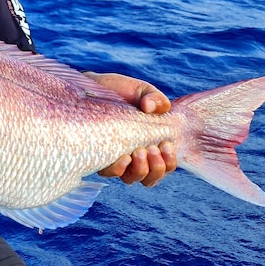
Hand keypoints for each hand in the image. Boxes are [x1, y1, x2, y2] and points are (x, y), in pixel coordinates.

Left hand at [82, 71, 177, 186]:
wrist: (95, 86)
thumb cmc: (122, 92)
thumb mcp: (143, 91)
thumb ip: (155, 98)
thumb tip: (149, 107)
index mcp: (151, 144)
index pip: (166, 166)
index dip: (169, 162)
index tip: (166, 145)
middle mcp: (135, 157)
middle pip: (150, 179)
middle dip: (156, 167)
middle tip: (153, 148)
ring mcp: (116, 157)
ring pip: (132, 179)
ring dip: (141, 170)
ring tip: (140, 151)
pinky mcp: (99, 155)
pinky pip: (110, 172)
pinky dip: (120, 168)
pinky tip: (124, 156)